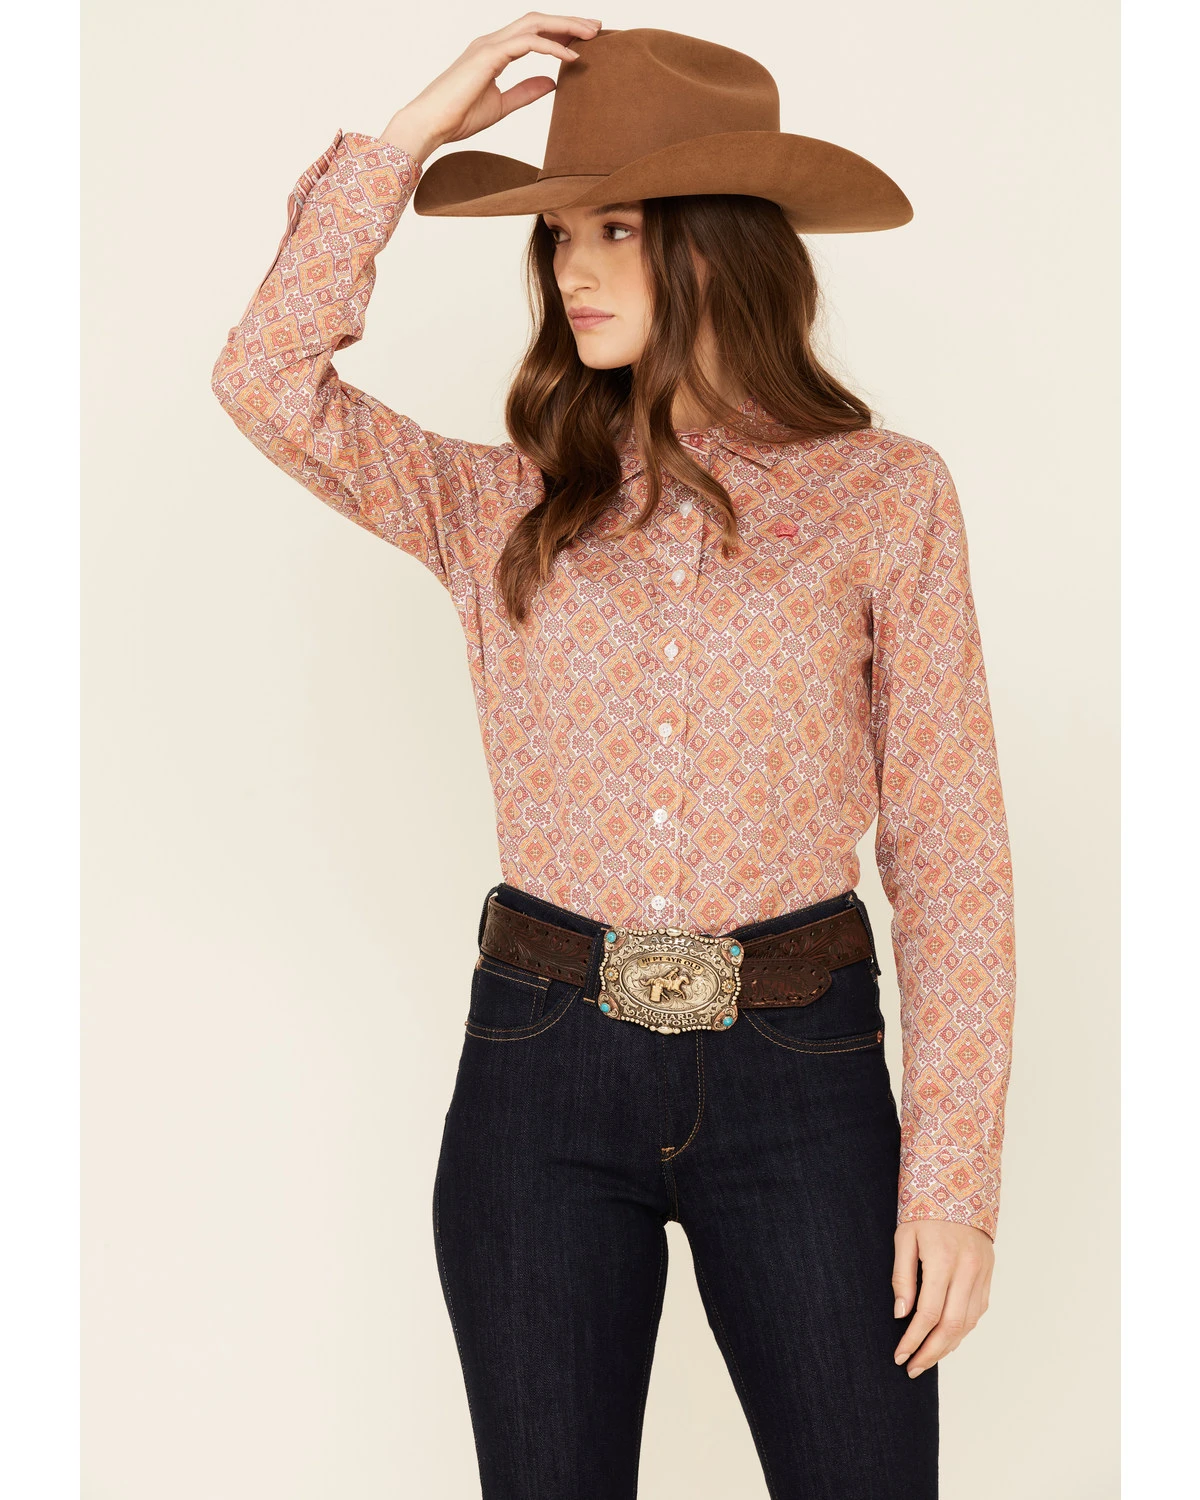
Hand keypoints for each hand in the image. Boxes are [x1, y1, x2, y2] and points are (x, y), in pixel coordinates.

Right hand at [380, 13, 602, 162]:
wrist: (430, 125)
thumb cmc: (457, 117)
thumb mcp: (501, 105)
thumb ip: (526, 92)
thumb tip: (552, 83)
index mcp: (494, 51)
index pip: (532, 32)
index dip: (559, 32)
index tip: (584, 39)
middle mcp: (492, 42)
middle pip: (537, 20)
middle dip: (568, 21)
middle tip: (597, 28)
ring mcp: (489, 45)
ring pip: (535, 24)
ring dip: (565, 27)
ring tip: (591, 35)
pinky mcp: (488, 56)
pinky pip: (528, 44)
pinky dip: (552, 48)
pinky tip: (571, 58)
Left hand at [891, 1219, 992, 1376]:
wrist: (960, 1188)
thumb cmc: (925, 1211)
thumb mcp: (905, 1237)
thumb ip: (903, 1276)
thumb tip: (902, 1315)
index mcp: (944, 1260)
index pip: (929, 1314)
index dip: (914, 1339)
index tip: (900, 1355)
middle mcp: (968, 1271)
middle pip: (952, 1326)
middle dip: (931, 1352)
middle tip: (913, 1368)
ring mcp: (982, 1274)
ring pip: (968, 1323)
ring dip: (948, 1346)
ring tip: (927, 1358)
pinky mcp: (988, 1276)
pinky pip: (977, 1312)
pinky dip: (962, 1330)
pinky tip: (947, 1339)